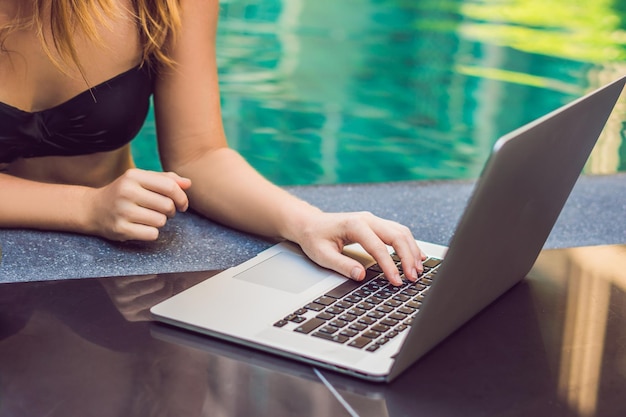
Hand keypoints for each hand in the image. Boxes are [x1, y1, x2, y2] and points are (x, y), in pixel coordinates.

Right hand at [84, 168, 190, 240]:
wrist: (93, 209)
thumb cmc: (125, 193)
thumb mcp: (142, 180)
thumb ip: (166, 179)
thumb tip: (189, 183)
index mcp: (134, 176)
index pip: (170, 186)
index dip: (182, 197)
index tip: (183, 205)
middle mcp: (126, 191)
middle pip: (168, 205)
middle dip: (171, 211)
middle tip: (163, 212)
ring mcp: (122, 211)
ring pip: (161, 221)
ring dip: (160, 222)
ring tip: (149, 218)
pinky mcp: (120, 229)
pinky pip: (152, 234)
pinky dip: (151, 233)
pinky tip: (141, 227)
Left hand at [293, 211, 425, 285]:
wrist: (311, 223)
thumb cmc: (315, 237)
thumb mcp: (322, 254)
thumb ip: (341, 265)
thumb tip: (361, 275)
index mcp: (354, 225)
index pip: (378, 247)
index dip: (389, 266)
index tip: (396, 281)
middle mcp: (368, 219)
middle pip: (397, 236)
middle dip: (408, 257)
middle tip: (412, 277)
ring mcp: (373, 220)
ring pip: (401, 232)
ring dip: (412, 250)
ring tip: (417, 270)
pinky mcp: (377, 224)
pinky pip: (398, 232)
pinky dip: (409, 244)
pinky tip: (417, 256)